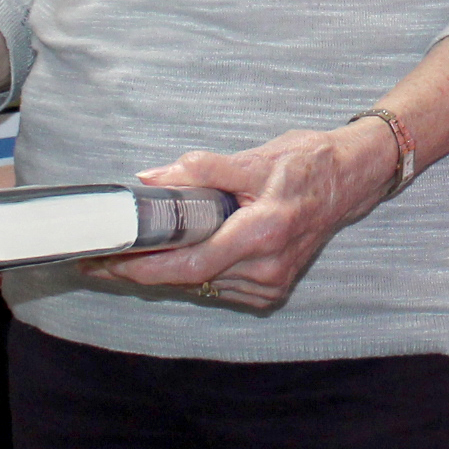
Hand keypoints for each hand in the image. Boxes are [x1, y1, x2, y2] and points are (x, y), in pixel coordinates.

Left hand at [80, 121, 402, 316]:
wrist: (352, 180)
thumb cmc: (307, 164)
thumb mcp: (254, 157)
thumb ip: (202, 170)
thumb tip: (152, 180)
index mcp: (264, 232)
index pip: (192, 262)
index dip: (145, 266)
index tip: (108, 261)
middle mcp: (268, 266)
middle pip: (190, 278)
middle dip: (140, 271)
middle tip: (96, 261)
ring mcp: (271, 283)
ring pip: (201, 284)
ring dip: (163, 272)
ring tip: (124, 255)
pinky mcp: (271, 290)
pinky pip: (219, 285)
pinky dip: (191, 273)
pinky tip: (170, 257)